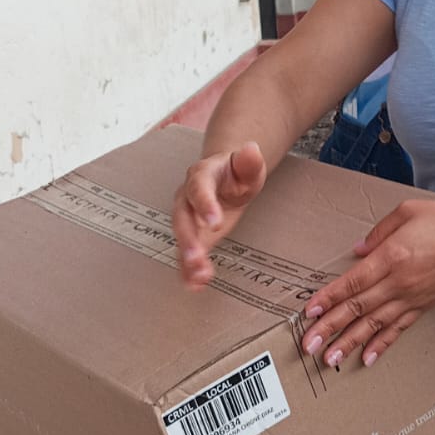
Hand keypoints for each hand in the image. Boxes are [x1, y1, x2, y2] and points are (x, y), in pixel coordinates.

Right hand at [173, 142, 266, 288]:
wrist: (225, 177)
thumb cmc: (236, 172)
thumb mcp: (247, 165)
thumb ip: (249, 161)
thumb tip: (251, 149)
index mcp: (201, 176)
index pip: (199, 189)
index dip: (205, 205)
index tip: (215, 222)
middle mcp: (187, 197)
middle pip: (183, 218)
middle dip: (188, 238)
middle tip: (196, 256)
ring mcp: (187, 218)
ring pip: (183, 238)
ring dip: (187, 259)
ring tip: (198, 276)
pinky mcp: (192, 235)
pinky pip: (186, 253)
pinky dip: (187, 270)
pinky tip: (194, 285)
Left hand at [301, 199, 434, 366]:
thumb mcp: (408, 211)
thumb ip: (378, 232)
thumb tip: (358, 252)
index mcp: (392, 256)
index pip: (352, 282)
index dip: (329, 299)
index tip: (309, 312)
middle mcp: (399, 282)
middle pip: (358, 308)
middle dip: (330, 328)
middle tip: (308, 345)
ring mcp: (411, 298)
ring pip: (374, 325)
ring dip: (349, 343)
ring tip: (329, 358)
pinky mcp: (422, 307)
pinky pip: (397, 330)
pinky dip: (381, 345)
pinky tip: (366, 358)